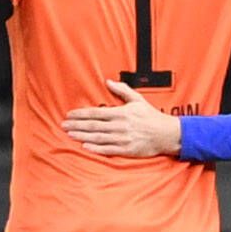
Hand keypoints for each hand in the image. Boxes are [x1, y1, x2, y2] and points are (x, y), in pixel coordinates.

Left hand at [63, 97, 185, 158]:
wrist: (167, 134)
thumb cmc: (151, 116)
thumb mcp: (138, 100)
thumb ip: (122, 90)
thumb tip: (108, 81)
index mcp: (121, 113)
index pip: (96, 113)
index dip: (81, 114)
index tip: (69, 115)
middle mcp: (120, 126)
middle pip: (94, 125)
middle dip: (77, 125)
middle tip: (63, 125)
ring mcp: (123, 139)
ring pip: (98, 137)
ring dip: (82, 136)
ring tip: (70, 135)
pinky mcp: (127, 150)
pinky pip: (109, 150)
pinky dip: (96, 149)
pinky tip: (85, 147)